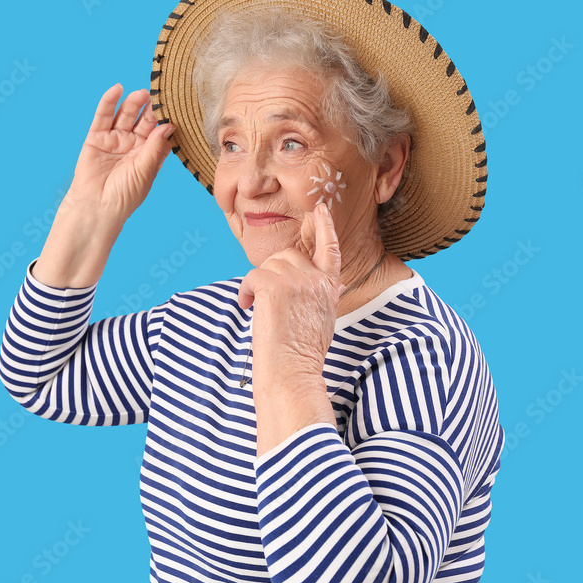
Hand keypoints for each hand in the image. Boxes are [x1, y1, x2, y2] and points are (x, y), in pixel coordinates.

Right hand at [67, 83, 174, 224]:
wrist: (97, 207)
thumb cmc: (125, 195)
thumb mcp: (145, 170)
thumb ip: (155, 146)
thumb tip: (169, 126)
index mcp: (147, 154)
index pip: (158, 131)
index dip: (165, 119)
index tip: (175, 106)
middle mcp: (132, 144)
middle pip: (143, 120)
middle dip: (151, 108)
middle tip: (160, 95)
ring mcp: (114, 139)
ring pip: (125, 115)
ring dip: (133, 102)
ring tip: (142, 93)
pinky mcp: (96, 137)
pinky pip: (103, 116)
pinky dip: (109, 101)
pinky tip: (117, 89)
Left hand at [239, 203, 342, 383]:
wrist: (292, 373)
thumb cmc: (303, 355)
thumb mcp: (323, 319)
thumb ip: (325, 296)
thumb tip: (337, 285)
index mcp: (329, 287)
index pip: (330, 250)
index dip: (326, 227)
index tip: (322, 209)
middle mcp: (316, 280)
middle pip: (287, 256)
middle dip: (271, 272)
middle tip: (264, 299)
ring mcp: (297, 280)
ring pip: (267, 266)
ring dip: (256, 285)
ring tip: (257, 309)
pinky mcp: (275, 285)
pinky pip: (251, 276)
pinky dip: (244, 291)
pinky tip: (247, 307)